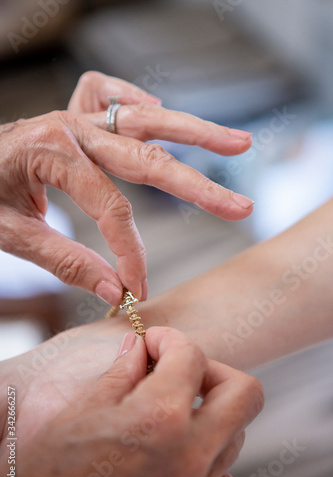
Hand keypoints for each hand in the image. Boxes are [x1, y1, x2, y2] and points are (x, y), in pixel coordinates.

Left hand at [0, 72, 252, 303]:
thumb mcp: (11, 233)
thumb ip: (65, 261)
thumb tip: (113, 290)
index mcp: (53, 151)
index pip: (111, 209)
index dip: (130, 252)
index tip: (138, 287)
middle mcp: (72, 127)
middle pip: (149, 157)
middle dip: (198, 187)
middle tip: (239, 206)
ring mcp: (76, 118)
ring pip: (147, 120)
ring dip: (195, 133)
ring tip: (237, 143)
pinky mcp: (75, 117)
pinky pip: (110, 95)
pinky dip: (138, 101)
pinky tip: (158, 111)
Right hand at [0, 327, 262, 476]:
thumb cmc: (51, 474)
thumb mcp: (82, 409)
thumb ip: (121, 371)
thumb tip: (138, 346)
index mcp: (159, 419)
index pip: (192, 355)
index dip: (170, 339)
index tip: (154, 343)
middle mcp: (191, 455)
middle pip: (245, 393)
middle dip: (214, 370)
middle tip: (182, 369)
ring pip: (237, 431)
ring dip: (211, 409)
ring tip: (173, 407)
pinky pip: (222, 470)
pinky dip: (207, 450)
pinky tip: (175, 446)